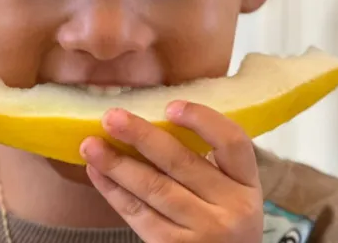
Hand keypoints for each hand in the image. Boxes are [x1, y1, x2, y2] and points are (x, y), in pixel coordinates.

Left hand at [80, 101, 262, 242]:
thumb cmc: (220, 221)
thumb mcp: (227, 193)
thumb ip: (202, 163)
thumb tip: (147, 121)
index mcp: (247, 183)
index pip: (233, 142)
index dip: (202, 119)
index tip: (170, 106)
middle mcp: (232, 207)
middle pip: (182, 163)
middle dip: (141, 136)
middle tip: (111, 117)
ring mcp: (204, 231)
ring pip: (154, 188)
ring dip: (117, 164)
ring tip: (91, 145)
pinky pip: (139, 214)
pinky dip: (114, 191)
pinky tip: (96, 173)